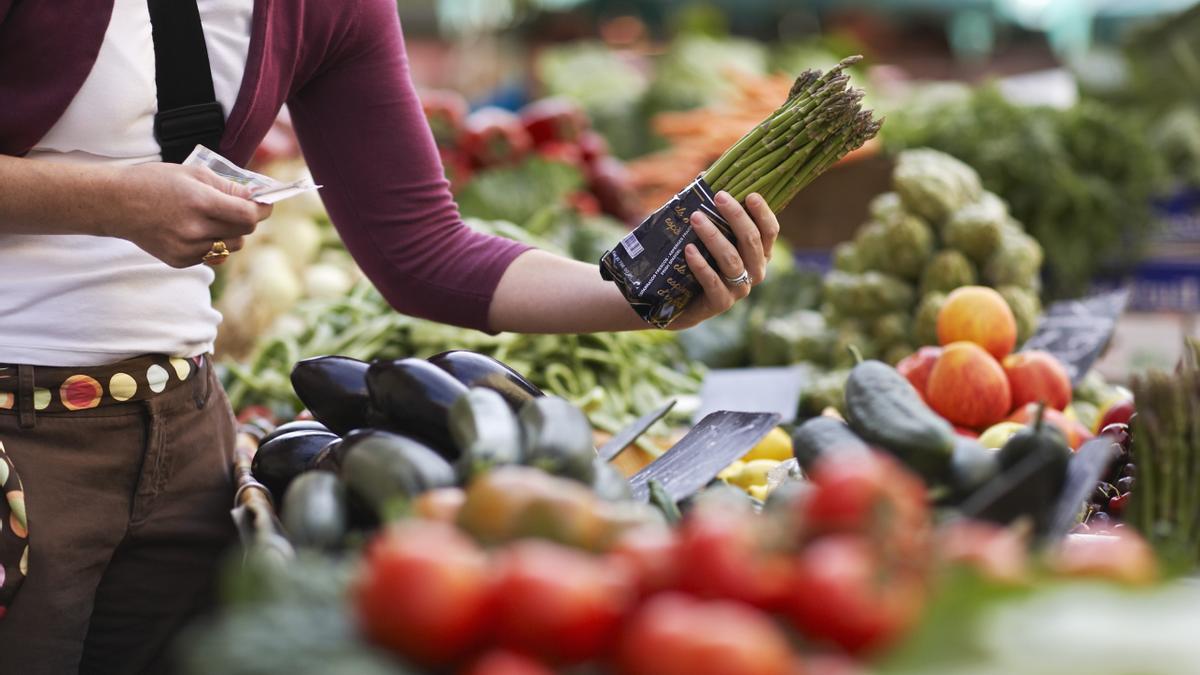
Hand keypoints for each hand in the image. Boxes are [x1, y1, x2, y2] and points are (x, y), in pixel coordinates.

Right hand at [107, 162, 272, 267]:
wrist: (115, 203)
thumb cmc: (154, 182)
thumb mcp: (193, 174)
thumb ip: (228, 187)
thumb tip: (256, 197)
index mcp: (200, 203)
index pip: (248, 216)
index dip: (261, 210)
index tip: (265, 203)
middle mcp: (195, 230)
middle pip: (244, 233)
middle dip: (247, 219)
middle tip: (239, 208)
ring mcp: (187, 249)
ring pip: (232, 247)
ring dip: (232, 233)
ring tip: (214, 218)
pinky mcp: (180, 261)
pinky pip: (212, 255)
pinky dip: (212, 243)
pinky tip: (195, 229)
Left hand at [670, 191, 780, 329]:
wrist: (678, 302)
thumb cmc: (697, 261)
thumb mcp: (708, 236)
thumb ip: (712, 212)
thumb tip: (703, 177)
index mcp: (759, 254)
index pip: (769, 231)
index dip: (763, 213)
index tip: (750, 194)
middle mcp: (755, 271)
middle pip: (751, 241)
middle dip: (736, 217)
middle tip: (718, 197)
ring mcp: (739, 290)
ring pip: (731, 259)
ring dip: (713, 236)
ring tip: (696, 218)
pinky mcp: (720, 303)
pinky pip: (713, 281)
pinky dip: (701, 264)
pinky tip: (688, 250)